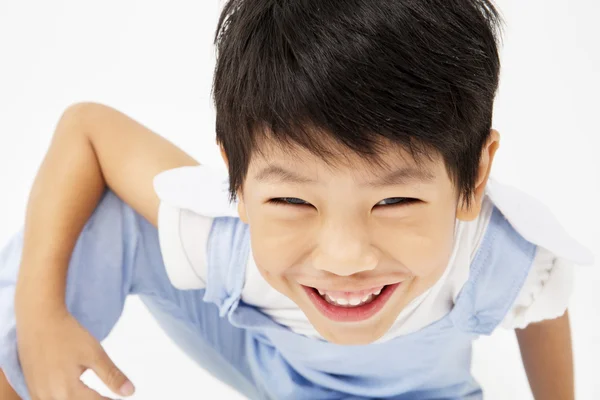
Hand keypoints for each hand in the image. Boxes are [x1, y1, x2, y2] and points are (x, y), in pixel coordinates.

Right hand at [16, 306, 134, 399]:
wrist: (38, 320)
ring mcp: (38, 394)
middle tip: (109, 396)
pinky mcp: (32, 388)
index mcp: (67, 391)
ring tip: (93, 393)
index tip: (120, 398)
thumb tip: (129, 392)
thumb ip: (111, 376)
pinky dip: (64, 397)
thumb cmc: (67, 334)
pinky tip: (73, 392)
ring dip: (80, 399)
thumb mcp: (94, 354)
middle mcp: (50, 397)